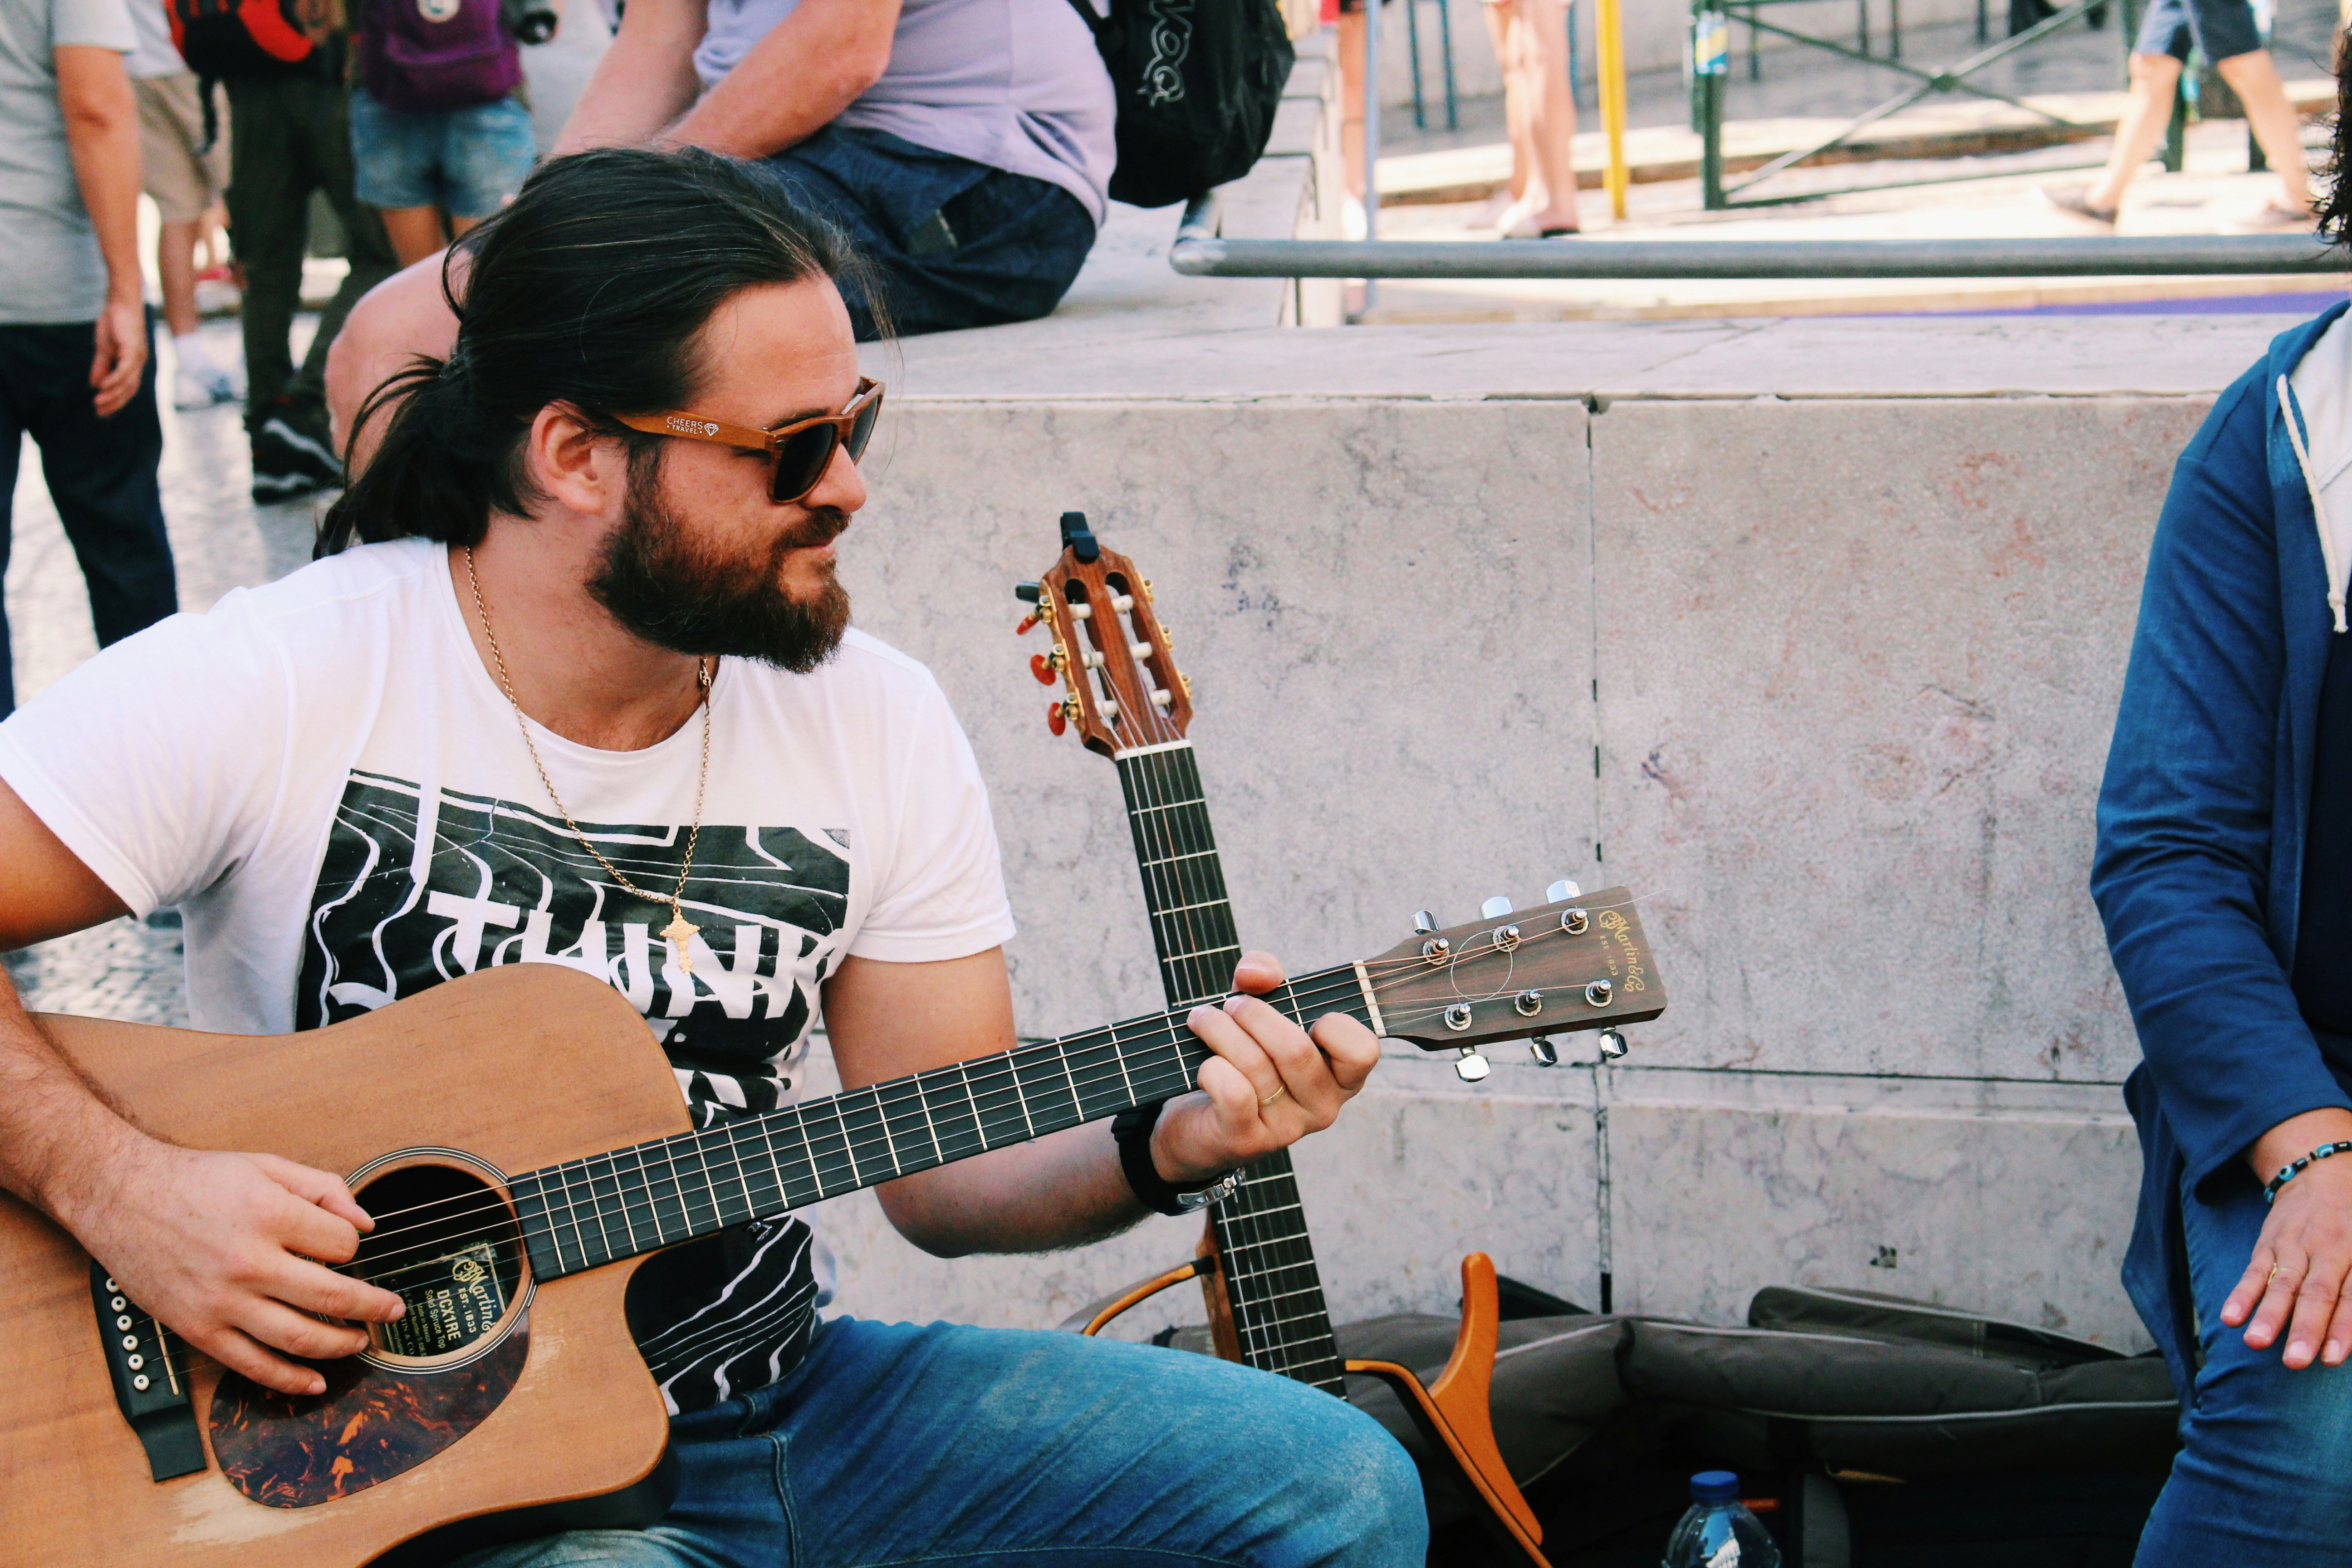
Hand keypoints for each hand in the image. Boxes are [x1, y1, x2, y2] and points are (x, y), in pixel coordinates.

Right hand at [61, 1138, 405, 1394]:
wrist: (120, 1196)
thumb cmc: (194, 1179)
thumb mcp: (266, 1165)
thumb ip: (323, 1188)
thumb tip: (367, 1222)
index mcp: (270, 1215)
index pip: (342, 1245)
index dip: (354, 1246)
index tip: (350, 1248)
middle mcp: (248, 1261)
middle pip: (333, 1296)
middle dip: (373, 1306)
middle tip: (392, 1310)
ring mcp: (222, 1301)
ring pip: (300, 1338)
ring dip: (341, 1345)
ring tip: (361, 1340)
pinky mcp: (198, 1328)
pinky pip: (252, 1365)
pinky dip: (290, 1380)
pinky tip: (316, 1381)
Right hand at [88, 298, 144, 417]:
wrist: (121, 302)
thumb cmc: (114, 322)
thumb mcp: (105, 348)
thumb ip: (101, 366)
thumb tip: (95, 384)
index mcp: (133, 363)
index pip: (127, 388)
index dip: (116, 401)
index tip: (103, 412)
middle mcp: (138, 363)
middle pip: (129, 390)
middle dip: (115, 403)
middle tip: (100, 413)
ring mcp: (137, 357)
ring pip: (127, 383)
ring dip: (112, 395)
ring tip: (98, 403)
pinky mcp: (133, 349)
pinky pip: (125, 370)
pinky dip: (114, 380)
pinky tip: (103, 387)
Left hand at [1151, 951, 1381, 1183]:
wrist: (1200, 1121)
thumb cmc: (1241, 1055)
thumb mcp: (1257, 1007)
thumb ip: (1263, 975)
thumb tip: (1254, 975)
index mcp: (1341, 1075)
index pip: (1363, 1051)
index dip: (1335, 1025)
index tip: (1307, 1016)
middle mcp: (1323, 1106)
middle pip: (1295, 1049)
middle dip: (1253, 1013)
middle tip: (1231, 1005)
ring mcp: (1288, 1128)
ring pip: (1255, 1065)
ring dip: (1219, 1031)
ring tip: (1202, 1020)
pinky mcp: (1248, 1141)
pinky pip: (1233, 1092)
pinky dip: (1211, 1068)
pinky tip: (1205, 1065)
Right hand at [2222, 1154, 2351, 1368]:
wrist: (2322, 1176)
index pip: (2351, 1297)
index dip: (2342, 1329)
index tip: (2330, 1358)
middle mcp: (2327, 1252)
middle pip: (2316, 1294)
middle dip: (2304, 1329)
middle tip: (2295, 1362)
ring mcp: (2294, 1248)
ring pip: (2281, 1284)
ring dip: (2269, 1315)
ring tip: (2256, 1343)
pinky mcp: (2268, 1245)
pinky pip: (2253, 1271)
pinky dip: (2241, 1294)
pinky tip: (2230, 1317)